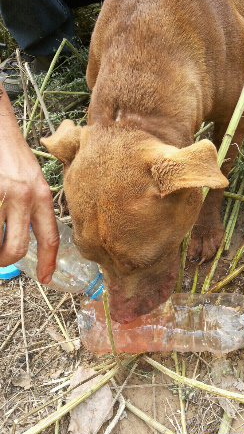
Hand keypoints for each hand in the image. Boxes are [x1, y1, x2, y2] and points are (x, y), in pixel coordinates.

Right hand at [0, 83, 58, 282]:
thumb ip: (33, 207)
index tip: (45, 278)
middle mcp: (24, 197)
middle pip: (16, 247)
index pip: (49, 236)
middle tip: (1, 259)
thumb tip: (25, 235)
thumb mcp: (33, 180)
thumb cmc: (12, 155)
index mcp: (42, 195)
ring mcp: (1, 194)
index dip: (47, 261)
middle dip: (5, 260)